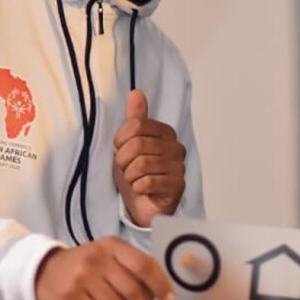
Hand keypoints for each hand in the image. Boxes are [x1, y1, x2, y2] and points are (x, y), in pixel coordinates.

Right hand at [33, 236, 174, 299]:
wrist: (45, 270)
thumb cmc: (85, 265)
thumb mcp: (108, 257)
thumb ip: (132, 270)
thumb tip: (159, 295)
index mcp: (113, 245)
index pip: (144, 264)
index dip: (160, 285)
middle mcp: (98, 257)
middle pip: (132, 289)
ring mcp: (82, 276)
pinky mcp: (70, 295)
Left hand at [113, 90, 186, 227]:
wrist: (142, 206)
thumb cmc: (137, 174)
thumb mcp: (129, 144)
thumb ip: (135, 119)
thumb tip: (136, 93)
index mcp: (166, 133)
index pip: (136, 125)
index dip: (121, 140)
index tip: (120, 150)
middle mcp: (176, 147)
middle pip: (137, 144)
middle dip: (123, 160)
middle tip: (125, 168)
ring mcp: (179, 167)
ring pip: (141, 164)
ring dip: (129, 175)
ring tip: (134, 179)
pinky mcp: (177, 186)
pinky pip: (148, 182)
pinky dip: (138, 187)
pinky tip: (142, 189)